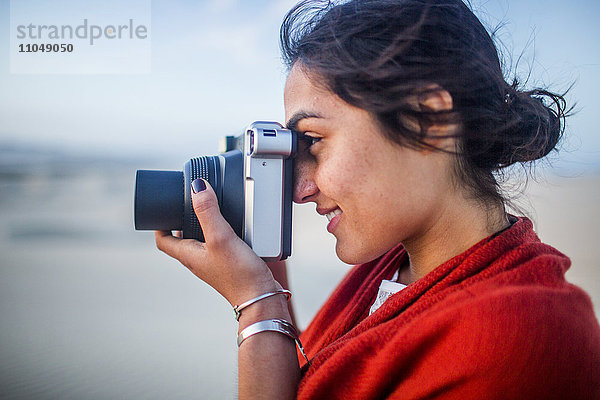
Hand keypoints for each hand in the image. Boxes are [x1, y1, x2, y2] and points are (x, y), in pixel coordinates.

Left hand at [155, 179, 278, 305]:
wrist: (261, 298)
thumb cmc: (238, 276)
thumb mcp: (220, 237)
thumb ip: (208, 211)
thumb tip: (197, 187)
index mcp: (188, 255)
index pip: (164, 240)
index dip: (160, 225)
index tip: (163, 208)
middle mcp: (198, 260)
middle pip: (182, 239)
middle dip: (183, 220)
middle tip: (189, 203)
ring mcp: (214, 264)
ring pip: (202, 241)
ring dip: (204, 226)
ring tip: (212, 209)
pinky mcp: (230, 264)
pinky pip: (220, 246)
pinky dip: (222, 233)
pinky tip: (236, 226)